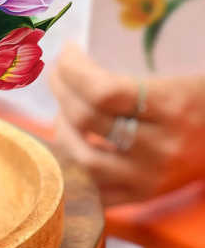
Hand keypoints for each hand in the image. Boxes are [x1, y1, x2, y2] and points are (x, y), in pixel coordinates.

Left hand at [49, 42, 204, 205]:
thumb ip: (135, 65)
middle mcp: (160, 146)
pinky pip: (94, 189)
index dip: (73, 70)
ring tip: (63, 110)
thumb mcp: (178, 73)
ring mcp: (150, 177)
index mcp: (172, 105)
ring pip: (83, 159)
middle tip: (58, 74)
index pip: (104, 91)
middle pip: (86, 120)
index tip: (68, 51)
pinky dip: (73, 165)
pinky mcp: (143, 196)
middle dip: (61, 91)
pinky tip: (72, 141)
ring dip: (61, 129)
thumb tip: (79, 52)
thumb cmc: (202, 96)